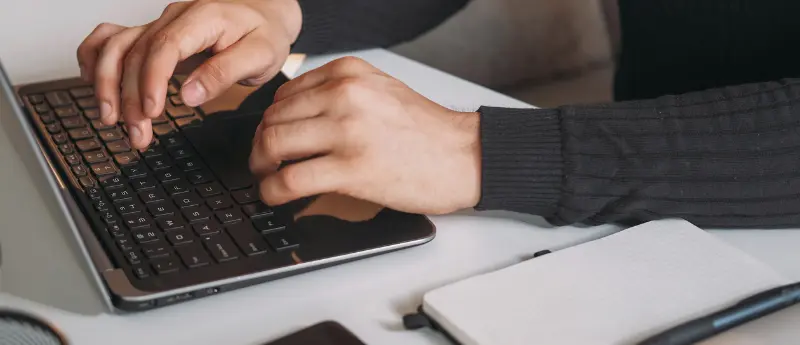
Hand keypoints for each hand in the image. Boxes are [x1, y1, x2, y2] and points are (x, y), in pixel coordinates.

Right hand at [76, 0, 301, 148]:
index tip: (152, 111)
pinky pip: (111, 38)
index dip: (152, 80)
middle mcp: (173, 18)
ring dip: (107, 85)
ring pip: (116, 48)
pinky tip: (90, 83)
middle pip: (135, 53)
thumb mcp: (261, 56)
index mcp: (203, 18)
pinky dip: (94, 58)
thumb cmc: (264, 34)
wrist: (263, 14)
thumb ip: (224, 73)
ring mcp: (158, 24)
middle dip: (130, 98)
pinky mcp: (152, 35)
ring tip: (111, 120)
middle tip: (137, 133)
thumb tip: (189, 95)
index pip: (165, 46)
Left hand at [249, 57, 481, 214]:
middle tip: (262, 162)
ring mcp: (346, 131)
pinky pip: (290, 179)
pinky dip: (272, 191)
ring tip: (267, 178)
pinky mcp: (350, 169)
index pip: (284, 94)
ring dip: (260, 167)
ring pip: (273, 145)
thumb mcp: (379, 90)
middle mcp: (343, 95)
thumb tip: (294, 114)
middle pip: (272, 119)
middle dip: (260, 145)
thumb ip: (338, 93)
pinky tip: (275, 196)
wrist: (462, 156)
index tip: (271, 138)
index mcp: (348, 73)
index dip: (269, 121)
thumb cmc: (426, 130)